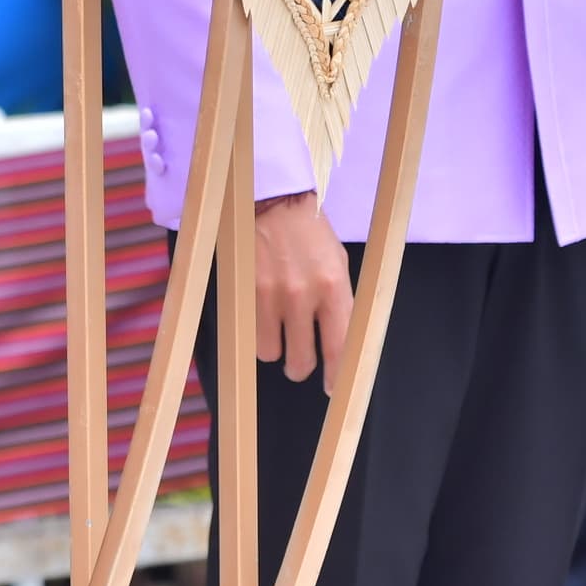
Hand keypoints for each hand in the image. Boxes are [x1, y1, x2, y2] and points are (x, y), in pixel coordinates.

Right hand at [251, 193, 354, 387]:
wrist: (271, 199)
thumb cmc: (310, 231)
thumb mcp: (337, 263)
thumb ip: (339, 301)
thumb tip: (340, 340)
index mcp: (334, 286)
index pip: (340, 348)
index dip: (336, 376)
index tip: (333, 387)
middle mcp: (303, 295)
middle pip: (301, 360)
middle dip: (301, 367)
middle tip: (300, 362)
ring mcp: (270, 295)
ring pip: (271, 353)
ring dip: (275, 350)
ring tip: (277, 335)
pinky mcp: (244, 291)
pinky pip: (250, 333)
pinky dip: (255, 333)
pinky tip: (260, 318)